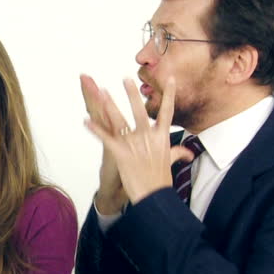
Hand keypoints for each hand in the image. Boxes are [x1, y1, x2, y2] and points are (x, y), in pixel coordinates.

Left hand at [84, 77, 193, 203]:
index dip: (170, 95)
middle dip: (132, 94)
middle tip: (126, 78)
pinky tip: (85, 121)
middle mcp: (147, 137)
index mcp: (161, 137)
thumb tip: (189, 152)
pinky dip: (95, 130)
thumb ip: (178, 153)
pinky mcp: (120, 153)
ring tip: (103, 91)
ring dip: (110, 105)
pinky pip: (105, 138)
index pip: (167, 112)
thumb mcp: (170, 162)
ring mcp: (133, 145)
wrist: (153, 195)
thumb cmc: (161, 180)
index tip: (171, 79)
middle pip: (140, 111)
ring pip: (120, 120)